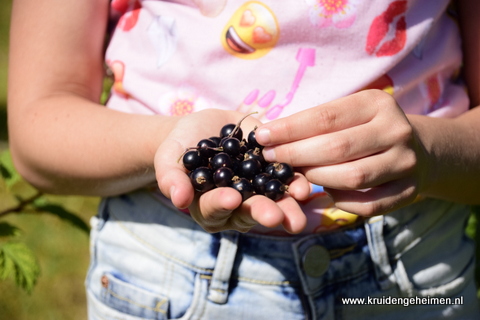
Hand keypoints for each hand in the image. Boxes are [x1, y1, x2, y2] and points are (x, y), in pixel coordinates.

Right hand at [155, 109, 309, 232]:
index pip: (214, 209)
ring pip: (273, 200)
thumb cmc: (179, 148)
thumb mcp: (169, 159)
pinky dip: (295, 180)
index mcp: (209, 207)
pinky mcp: (272, 172)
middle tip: (275, 216)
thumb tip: (178, 200)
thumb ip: (172, 179)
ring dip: (288, 202)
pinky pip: (286, 179)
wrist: (201, 130)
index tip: (231, 198)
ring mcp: (257, 190)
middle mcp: (237, 206)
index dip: (221, 204)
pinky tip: (305, 182)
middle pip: (249, 212)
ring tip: (300, 198)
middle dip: (263, 212)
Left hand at [255, 90, 429, 215]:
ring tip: (299, 174)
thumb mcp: (348, 114)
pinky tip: (327, 191)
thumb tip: (270, 139)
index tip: (262, 137)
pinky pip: (366, 204)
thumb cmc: (366, 129)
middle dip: (296, 155)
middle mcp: (396, 130)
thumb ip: (315, 125)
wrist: (419, 150)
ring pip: (351, 177)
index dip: (289, 129)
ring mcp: (406, 162)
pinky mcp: (409, 191)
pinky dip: (340, 200)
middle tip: (272, 159)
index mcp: (377, 104)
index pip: (325, 117)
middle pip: (336, 148)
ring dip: (317, 178)